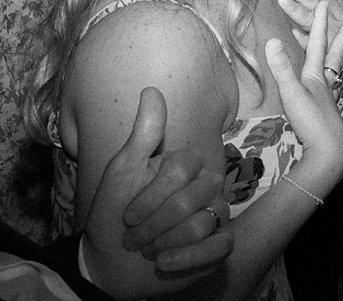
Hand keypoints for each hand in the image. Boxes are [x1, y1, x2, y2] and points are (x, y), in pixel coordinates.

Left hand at [84, 87, 232, 276]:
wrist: (111, 265)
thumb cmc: (112, 217)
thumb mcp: (121, 173)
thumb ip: (143, 133)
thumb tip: (151, 89)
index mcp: (185, 168)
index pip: (184, 168)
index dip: (152, 195)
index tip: (128, 214)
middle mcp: (205, 189)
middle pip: (194, 198)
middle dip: (154, 224)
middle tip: (133, 238)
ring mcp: (215, 217)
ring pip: (203, 224)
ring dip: (164, 243)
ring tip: (149, 251)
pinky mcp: (219, 247)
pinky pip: (219, 247)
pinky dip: (186, 259)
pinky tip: (165, 263)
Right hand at [264, 1, 342, 194]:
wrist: (329, 150)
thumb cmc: (311, 121)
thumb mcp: (292, 93)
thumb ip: (282, 68)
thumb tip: (271, 39)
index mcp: (316, 77)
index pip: (317, 44)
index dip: (319, 24)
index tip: (323, 5)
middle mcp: (326, 86)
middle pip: (334, 57)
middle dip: (340, 40)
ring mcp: (330, 101)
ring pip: (337, 77)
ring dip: (340, 64)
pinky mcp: (330, 116)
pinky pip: (336, 97)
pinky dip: (338, 90)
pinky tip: (340, 93)